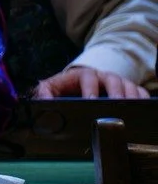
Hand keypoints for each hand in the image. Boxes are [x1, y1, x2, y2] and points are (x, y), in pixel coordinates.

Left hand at [36, 66, 150, 99]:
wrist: (80, 85)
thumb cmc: (66, 88)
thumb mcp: (52, 88)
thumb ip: (44, 92)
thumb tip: (42, 100)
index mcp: (84, 75)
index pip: (88, 77)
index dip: (90, 88)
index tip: (91, 100)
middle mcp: (103, 77)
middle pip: (113, 80)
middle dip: (115, 92)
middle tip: (116, 105)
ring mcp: (118, 83)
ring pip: (128, 85)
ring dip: (130, 96)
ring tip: (129, 109)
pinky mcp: (129, 90)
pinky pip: (140, 92)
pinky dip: (142, 99)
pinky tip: (141, 108)